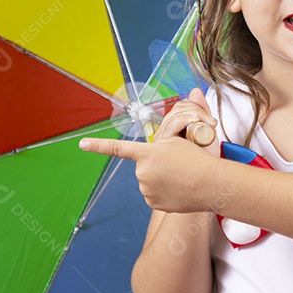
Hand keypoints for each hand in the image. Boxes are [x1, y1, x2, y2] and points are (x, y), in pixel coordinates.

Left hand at [78, 87, 219, 212]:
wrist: (211, 185)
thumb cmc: (200, 159)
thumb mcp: (189, 135)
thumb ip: (186, 114)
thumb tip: (194, 90)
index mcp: (147, 152)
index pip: (117, 148)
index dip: (98, 146)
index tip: (81, 144)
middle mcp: (142, 171)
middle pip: (144, 165)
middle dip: (156, 164)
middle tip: (177, 165)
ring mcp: (146, 189)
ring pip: (149, 181)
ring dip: (161, 178)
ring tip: (181, 178)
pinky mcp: (153, 203)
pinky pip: (154, 195)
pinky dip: (164, 192)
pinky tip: (179, 189)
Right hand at [155, 88, 219, 157]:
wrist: (208, 178)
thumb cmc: (206, 159)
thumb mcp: (207, 131)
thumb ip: (201, 111)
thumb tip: (195, 91)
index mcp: (172, 130)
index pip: (178, 109)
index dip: (193, 106)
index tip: (209, 117)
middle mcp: (164, 135)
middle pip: (175, 110)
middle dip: (196, 110)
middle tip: (212, 122)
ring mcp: (162, 140)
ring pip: (174, 115)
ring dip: (194, 114)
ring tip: (209, 124)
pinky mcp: (162, 146)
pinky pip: (171, 124)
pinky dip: (185, 118)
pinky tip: (197, 121)